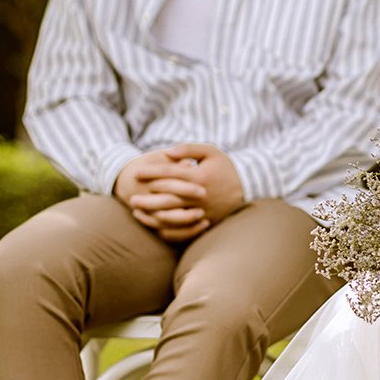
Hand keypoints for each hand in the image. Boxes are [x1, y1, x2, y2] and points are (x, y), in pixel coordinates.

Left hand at [115, 146, 243, 241]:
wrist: (248, 188)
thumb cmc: (226, 167)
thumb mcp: (211, 152)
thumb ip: (188, 149)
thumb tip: (167, 152)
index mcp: (198, 177)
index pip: (169, 174)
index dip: (151, 173)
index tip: (136, 173)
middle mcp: (198, 196)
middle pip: (166, 198)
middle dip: (146, 198)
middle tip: (130, 198)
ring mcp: (202, 211)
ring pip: (172, 216)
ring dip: (152, 215)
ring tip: (137, 212)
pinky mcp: (205, 222)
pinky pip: (183, 230)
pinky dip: (167, 230)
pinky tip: (154, 226)